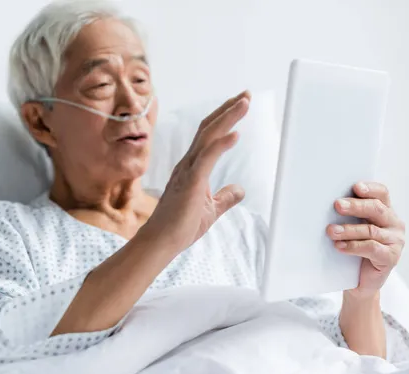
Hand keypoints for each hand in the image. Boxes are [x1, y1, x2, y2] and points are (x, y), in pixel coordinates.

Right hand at [145, 91, 250, 251]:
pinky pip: (207, 158)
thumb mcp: (211, 209)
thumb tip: (241, 188)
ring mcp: (188, 170)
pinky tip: (236, 134)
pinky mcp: (190, 182)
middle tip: (246, 95)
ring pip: (208, 136)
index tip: (240, 104)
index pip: (209, 135)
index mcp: (192, 167)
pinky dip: (221, 144)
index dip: (224, 118)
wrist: (162, 242)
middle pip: (209, 128)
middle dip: (228, 110)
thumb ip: (225, 197)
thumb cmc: (181, 226)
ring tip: (244, 103)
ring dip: (227, 118)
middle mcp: (188, 163)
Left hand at [326, 182, 405, 298]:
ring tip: (331, 231)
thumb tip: (330, 203)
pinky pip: (371, 248)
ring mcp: (395, 241)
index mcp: (385, 211)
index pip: (382, 193)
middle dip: (355, 206)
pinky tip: (339, 247)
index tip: (355, 187)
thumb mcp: (352, 228)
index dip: (370, 188)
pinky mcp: (391, 257)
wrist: (360, 281)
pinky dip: (353, 246)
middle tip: (337, 205)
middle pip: (376, 209)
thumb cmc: (354, 249)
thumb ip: (348, 215)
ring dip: (348, 230)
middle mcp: (394, 223)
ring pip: (370, 230)